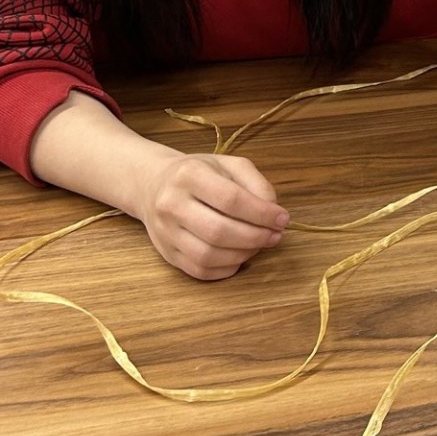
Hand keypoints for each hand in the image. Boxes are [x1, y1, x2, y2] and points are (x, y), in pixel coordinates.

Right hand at [134, 149, 289, 280]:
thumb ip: (256, 183)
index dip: (261, 213)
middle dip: (255, 237)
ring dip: (243, 255)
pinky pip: (199, 271)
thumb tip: (273, 212)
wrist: (153, 185)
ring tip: (260, 245)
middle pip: (218, 231)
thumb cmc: (200, 173)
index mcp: (189, 175)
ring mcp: (165, 233)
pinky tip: (240, 256)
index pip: (230, 199)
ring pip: (208, 256)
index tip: (283, 219)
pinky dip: (226, 269)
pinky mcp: (166, 254)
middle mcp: (171, 205)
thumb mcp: (229, 165)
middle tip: (275, 235)